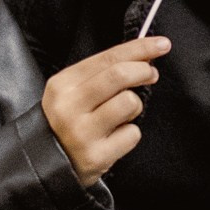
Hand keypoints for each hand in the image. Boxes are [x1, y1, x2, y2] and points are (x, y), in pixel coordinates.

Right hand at [43, 36, 167, 186]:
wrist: (48, 165)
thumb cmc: (70, 121)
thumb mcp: (74, 92)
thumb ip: (103, 73)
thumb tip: (144, 55)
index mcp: (62, 85)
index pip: (108, 58)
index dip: (140, 48)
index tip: (162, 44)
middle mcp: (68, 107)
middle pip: (119, 75)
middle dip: (143, 71)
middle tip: (151, 75)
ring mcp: (81, 133)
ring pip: (129, 102)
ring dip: (134, 106)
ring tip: (123, 115)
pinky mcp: (95, 156)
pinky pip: (132, 134)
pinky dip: (130, 134)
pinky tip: (115, 138)